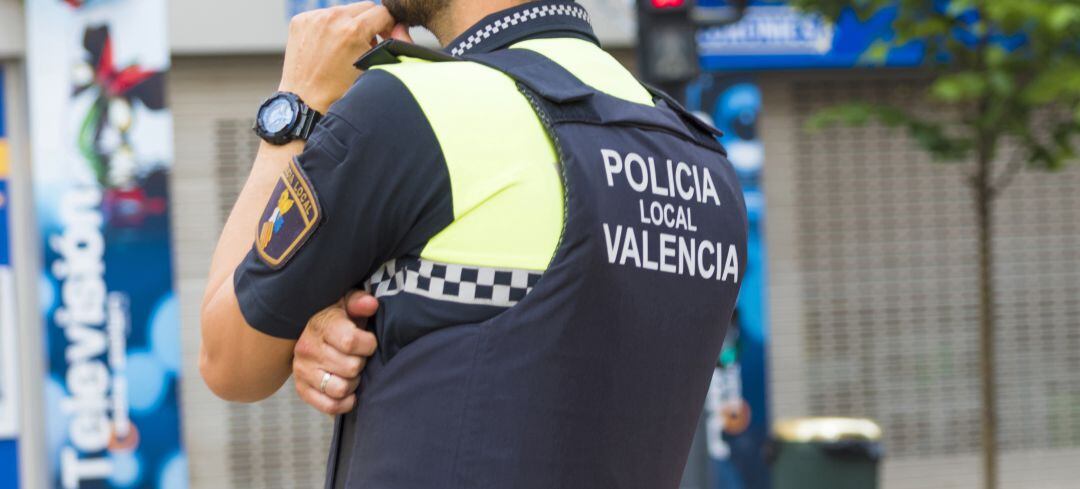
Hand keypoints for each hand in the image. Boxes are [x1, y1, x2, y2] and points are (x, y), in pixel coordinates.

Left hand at [278, 2, 410, 112]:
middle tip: (367, 43)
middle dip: (370, 23)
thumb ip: (394, 45)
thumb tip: (401, 27)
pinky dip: (330, 27)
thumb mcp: (374, 70)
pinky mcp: (300, 21)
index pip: (383, 12)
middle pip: (365, 7)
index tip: (385, 38)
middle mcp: (332, 18)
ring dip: (350, 23)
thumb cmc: (341, 92)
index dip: (389, 26)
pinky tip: (328, 46)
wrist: (305, 102)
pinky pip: (324, 15)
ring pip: (344, 10)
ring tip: (346, 47)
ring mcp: (313, 18)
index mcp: (353, 30)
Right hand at [293, 290, 378, 413]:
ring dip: (353, 383)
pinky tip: (349, 391)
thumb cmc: (339, 317)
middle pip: (351, 367)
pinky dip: (344, 402)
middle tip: (359, 357)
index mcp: (321, 326)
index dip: (368, 344)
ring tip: (352, 372)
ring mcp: (302, 371)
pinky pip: (329, 405)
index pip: (350, 342)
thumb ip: (359, 302)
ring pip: (340, 388)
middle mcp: (307, 349)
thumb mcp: (347, 303)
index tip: (369, 342)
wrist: (314, 331)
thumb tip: (371, 304)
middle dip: (362, 363)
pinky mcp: (302, 389)